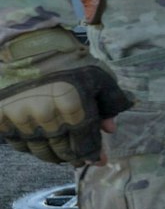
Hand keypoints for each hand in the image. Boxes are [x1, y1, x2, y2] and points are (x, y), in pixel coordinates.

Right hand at [0, 27, 134, 165]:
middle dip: (73, 157)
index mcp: (73, 106)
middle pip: (62, 151)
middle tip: (78, 159)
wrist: (25, 48)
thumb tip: (110, 129)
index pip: (85, 142)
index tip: (98, 160)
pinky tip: (39, 141)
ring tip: (60, 153)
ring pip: (39, 151)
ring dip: (52, 155)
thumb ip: (110, 102)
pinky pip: (18, 144)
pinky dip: (30, 146)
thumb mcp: (98, 75)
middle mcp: (46, 117)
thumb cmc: (67, 61)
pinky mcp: (2, 120)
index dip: (93, 154)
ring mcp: (21, 119)